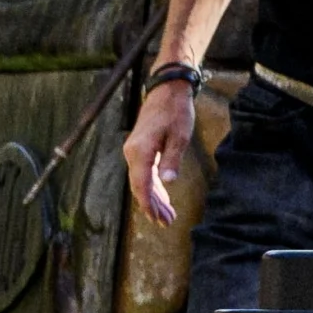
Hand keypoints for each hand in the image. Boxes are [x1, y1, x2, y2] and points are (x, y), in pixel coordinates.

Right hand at [122, 78, 196, 225]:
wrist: (167, 90)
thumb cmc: (175, 111)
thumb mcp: (180, 135)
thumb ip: (172, 159)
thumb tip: (167, 182)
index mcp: (140, 151)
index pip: (141, 185)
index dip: (148, 204)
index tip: (156, 218)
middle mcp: (132, 153)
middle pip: (140, 186)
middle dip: (152, 206)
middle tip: (166, 222)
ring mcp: (134, 151)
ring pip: (142, 181)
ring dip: (154, 199)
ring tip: (167, 216)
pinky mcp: (140, 149)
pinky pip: (145, 173)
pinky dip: (153, 186)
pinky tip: (163, 198)